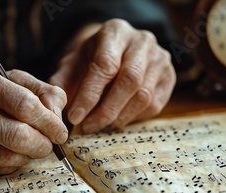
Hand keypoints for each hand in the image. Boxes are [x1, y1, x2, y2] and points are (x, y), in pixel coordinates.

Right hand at [0, 64, 67, 173]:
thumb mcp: (13, 81)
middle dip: (43, 144)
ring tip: (31, 147)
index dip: (50, 123)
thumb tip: (57, 116)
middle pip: (17, 136)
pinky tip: (11, 152)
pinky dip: (11, 163)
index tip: (60, 132)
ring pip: (8, 157)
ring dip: (28, 156)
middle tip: (50, 145)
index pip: (25, 105)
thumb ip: (43, 92)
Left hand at [50, 19, 175, 132]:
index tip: (75, 117)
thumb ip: (61, 83)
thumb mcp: (72, 64)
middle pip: (129, 81)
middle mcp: (142, 42)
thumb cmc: (91, 59)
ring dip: (119, 117)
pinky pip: (154, 105)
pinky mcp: (170, 77)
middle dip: (106, 110)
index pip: (105, 65)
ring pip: (143, 96)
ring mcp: (160, 59)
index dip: (89, 94)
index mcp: (115, 32)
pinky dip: (133, 118)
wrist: (117, 51)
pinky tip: (117, 120)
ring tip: (100, 127)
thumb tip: (56, 109)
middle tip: (88, 127)